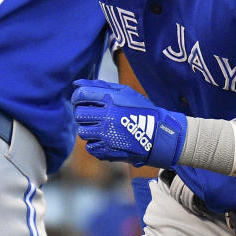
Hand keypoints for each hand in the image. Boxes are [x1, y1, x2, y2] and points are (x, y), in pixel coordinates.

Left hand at [71, 79, 185, 167]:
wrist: (158, 135)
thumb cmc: (141, 110)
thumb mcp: (124, 92)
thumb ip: (99, 86)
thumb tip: (76, 83)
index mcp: (111, 100)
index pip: (81, 95)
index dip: (78, 97)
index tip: (82, 100)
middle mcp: (107, 117)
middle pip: (79, 114)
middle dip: (83, 114)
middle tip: (92, 115)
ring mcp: (107, 135)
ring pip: (82, 131)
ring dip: (89, 129)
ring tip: (101, 127)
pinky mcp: (108, 151)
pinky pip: (90, 146)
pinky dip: (95, 143)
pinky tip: (106, 139)